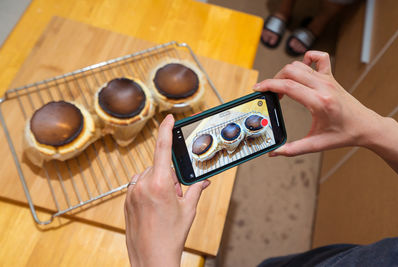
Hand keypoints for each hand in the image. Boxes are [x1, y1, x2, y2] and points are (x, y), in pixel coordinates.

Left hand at [124, 114, 209, 266]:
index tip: (168, 118)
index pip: (162, 148)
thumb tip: (203, 179)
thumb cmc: (171, 236)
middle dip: (170, 175)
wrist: (151, 259)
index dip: (166, 130)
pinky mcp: (126, 201)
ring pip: (148, 175)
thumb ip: (196, 189)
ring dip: (159, 183)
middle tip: (177, 195)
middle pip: (159, 166)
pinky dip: (149, 189)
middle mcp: (142, 185)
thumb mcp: (188, 210)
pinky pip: (139, 185)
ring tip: (165, 204)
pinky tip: (155, 207)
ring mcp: (131, 193)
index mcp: (159, 184)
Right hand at [253, 50, 380, 155]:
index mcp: (319, 102)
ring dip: (286, 73)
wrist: (365, 126)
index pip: (288, 86)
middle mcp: (323, 87)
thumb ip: (293, 149)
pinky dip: (308, 58)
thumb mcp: (316, 144)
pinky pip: (319, 57)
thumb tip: (274, 152)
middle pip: (291, 71)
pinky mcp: (331, 77)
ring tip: (282, 87)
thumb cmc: (344, 134)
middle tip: (270, 93)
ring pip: (300, 65)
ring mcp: (328, 79)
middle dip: (274, 79)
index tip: (258, 88)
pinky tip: (302, 69)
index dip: (269, 85)